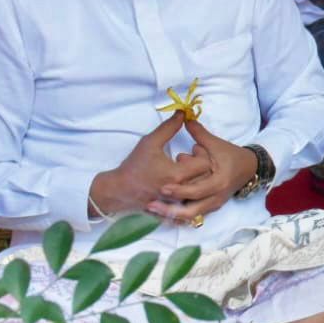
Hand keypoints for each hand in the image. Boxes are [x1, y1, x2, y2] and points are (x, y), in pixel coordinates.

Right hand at [89, 114, 213, 218]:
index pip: (206, 164)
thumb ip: (168, 127)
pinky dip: (188, 193)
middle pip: (205, 178)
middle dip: (200, 166)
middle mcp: (180, 190)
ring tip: (185, 170)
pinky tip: (181, 184)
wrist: (117, 190)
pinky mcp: (172, 209)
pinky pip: (189, 202)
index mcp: (177, 174)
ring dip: (196, 180)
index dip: (202, 154)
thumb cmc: (133, 166)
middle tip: (190, 159)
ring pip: (198, 191)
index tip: (193, 150)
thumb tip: (182, 113)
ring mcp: (176, 202)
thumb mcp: (150, 142)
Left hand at [145, 118, 259, 223]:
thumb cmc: (230, 155)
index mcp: (218, 181)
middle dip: (170, 208)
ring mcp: (213, 204)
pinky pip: (193, 217)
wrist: (249, 168)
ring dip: (171, 215)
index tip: (162, 187)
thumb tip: (183, 116)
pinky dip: (178, 217)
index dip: (180, 190)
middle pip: (192, 209)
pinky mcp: (210, 208)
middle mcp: (216, 196)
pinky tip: (161, 215)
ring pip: (191, 216)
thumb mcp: (215, 143)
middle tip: (151, 204)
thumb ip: (198, 133)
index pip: (197, 189)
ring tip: (152, 210)